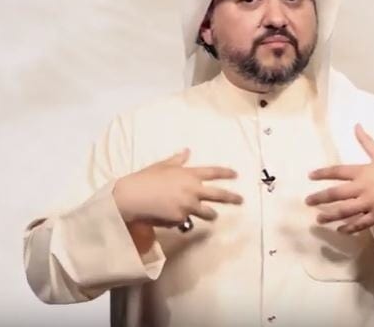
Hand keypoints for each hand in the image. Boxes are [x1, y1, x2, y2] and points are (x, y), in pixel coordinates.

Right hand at [112, 148, 241, 227]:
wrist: (132, 197)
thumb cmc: (145, 178)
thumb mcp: (161, 166)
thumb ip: (177, 160)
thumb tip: (187, 151)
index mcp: (189, 174)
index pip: (214, 172)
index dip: (226, 173)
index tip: (236, 175)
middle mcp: (193, 190)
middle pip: (219, 195)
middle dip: (233, 198)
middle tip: (241, 200)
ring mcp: (188, 205)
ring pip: (208, 213)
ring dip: (211, 214)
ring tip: (213, 216)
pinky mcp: (180, 219)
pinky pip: (185, 221)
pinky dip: (181, 220)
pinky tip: (170, 217)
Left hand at [305, 124, 373, 234]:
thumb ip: (367, 141)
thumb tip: (356, 125)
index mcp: (364, 171)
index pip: (338, 171)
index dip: (322, 173)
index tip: (310, 176)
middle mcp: (364, 188)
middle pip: (336, 194)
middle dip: (320, 198)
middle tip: (307, 201)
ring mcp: (370, 203)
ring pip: (345, 211)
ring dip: (330, 215)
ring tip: (318, 219)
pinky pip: (359, 224)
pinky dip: (349, 228)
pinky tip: (340, 229)